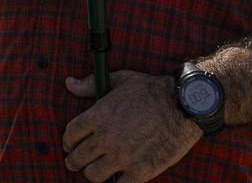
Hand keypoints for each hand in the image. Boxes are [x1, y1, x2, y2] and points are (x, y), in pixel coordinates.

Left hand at [61, 71, 201, 182]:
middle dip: (74, 161)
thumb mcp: (120, 79)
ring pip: (93, 175)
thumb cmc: (152, 90)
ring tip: (95, 171)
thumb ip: (91, 84)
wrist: (183, 105)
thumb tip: (69, 84)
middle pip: (78, 158)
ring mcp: (122, 157)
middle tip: (76, 163)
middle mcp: (106, 138)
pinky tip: (117, 178)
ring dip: (92, 174)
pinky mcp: (140, 171)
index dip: (67, 142)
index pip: (70, 135)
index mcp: (98, 116)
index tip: (69, 145)